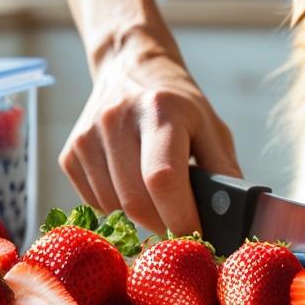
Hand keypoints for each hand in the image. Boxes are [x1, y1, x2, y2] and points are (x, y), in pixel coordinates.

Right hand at [59, 34, 240, 235]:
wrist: (128, 67)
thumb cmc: (178, 103)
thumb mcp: (210, 126)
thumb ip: (223, 170)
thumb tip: (235, 217)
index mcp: (160, 110)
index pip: (163, 178)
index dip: (181, 217)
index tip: (199, 236)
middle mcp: (116, 120)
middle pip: (136, 201)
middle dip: (164, 224)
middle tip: (182, 223)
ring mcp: (87, 137)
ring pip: (114, 207)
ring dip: (141, 217)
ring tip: (158, 198)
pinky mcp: (69, 153)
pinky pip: (94, 203)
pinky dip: (118, 207)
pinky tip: (132, 185)